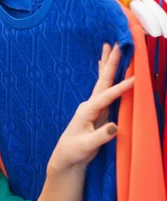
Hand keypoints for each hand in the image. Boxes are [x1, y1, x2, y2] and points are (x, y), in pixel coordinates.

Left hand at [48, 43, 133, 172]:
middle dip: (110, 62)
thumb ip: (100, 136)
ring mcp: (93, 106)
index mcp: (87, 111)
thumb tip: (114, 127)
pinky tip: (104, 66)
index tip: (135, 79)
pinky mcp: (98, 110)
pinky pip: (105, 89)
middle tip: (116, 43)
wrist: (66, 157)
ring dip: (108, 64)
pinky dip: (107, 76)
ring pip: (103, 81)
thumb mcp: (86, 146)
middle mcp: (89, 105)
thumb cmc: (74, 151)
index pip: (106, 96)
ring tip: (110, 46)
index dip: (120, 88)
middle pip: (102, 80)